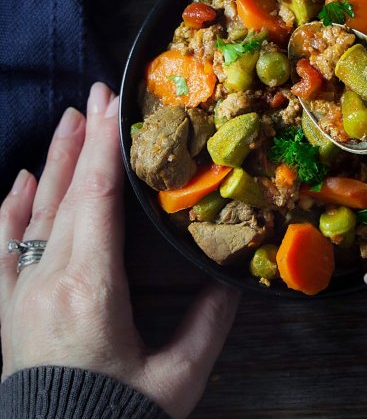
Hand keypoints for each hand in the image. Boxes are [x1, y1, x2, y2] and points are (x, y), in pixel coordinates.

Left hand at [0, 82, 239, 417]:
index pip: (99, 198)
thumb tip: (229, 281)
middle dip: (86, 138)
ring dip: (56, 160)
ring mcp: (21, 290)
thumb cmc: (117, 418)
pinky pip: (3, 244)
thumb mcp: (177, 378)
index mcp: (89, 288)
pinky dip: (12, 206)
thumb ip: (208, 325)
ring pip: (37, 209)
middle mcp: (48, 278)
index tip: (116, 105)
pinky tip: (23, 178)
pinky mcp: (8, 306)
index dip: (109, 147)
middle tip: (99, 94)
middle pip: (69, 192)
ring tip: (70, 119)